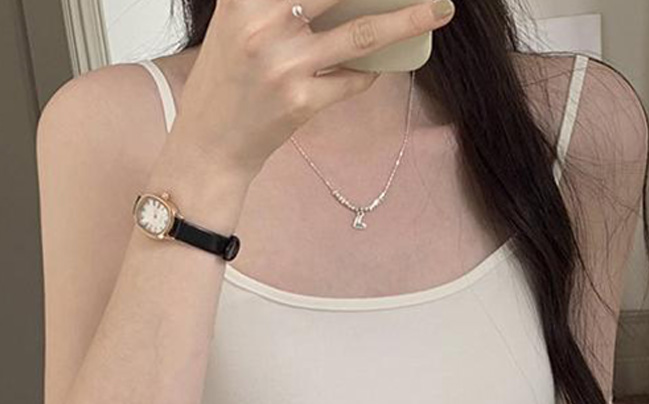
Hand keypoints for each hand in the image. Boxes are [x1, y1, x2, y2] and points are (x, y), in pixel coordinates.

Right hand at [171, 0, 455, 177]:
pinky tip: (373, 68)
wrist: (209, 145)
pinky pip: (352, 81)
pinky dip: (368, 73)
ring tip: (439, 11)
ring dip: (407, 20)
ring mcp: (285, 66)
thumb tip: (339, 0)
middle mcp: (262, 25)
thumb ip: (275, 4)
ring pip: (361, 34)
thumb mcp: (237, 25)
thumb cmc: (226, 82)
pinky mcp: (301, 102)